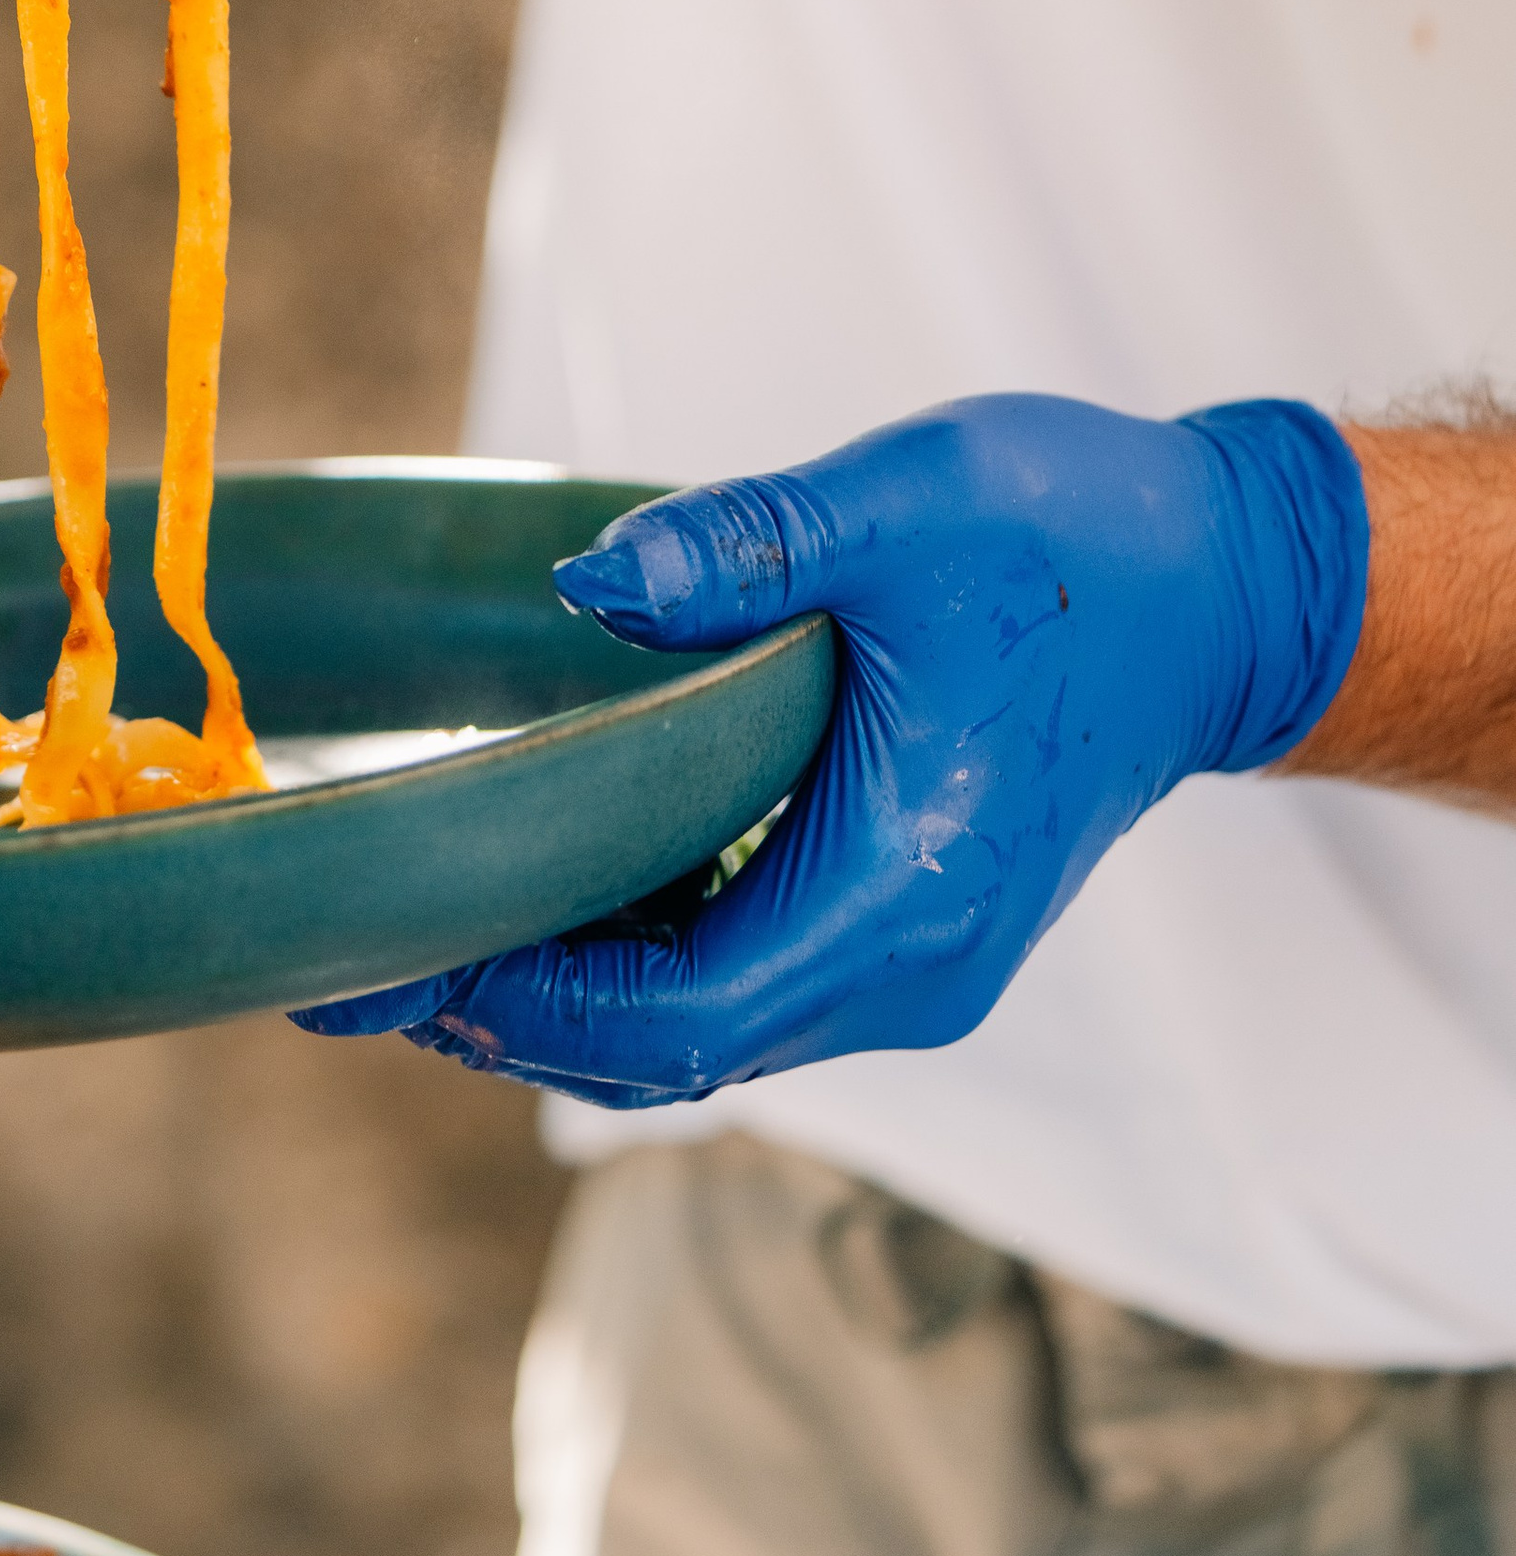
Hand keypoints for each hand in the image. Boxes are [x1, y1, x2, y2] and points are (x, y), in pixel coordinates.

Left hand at [296, 393, 1366, 1104]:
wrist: (1221, 591)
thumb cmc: (1075, 539)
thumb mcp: (904, 505)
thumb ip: (742, 545)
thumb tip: (583, 581)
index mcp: (900, 895)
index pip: (674, 1016)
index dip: (517, 1005)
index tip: (376, 966)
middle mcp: (905, 968)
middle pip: (667, 1050)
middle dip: (500, 1015)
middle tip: (335, 964)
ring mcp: (911, 959)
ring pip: (700, 1028)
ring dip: (558, 994)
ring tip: (403, 931)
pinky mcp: (907, 922)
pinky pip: (741, 978)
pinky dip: (630, 957)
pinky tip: (537, 886)